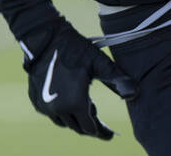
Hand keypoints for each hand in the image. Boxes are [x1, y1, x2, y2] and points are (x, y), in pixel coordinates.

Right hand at [22, 20, 136, 138]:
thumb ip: (118, 78)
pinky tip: (67, 100)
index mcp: (75, 103)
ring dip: (75, 117)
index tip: (110, 133)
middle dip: (90, 123)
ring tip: (84, 103)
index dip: (102, 132)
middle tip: (97, 112)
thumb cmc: (73, 47)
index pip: (91, 129)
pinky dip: (61, 111)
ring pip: (64, 122)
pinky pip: (50, 113)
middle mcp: (57, 109)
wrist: (43, 36)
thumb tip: (135, 93)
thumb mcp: (99, 61)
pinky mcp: (35, 98)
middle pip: (77, 127)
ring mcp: (44, 105)